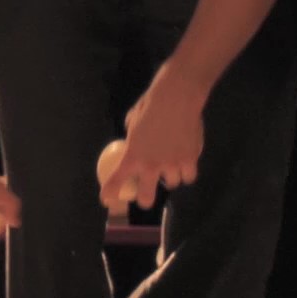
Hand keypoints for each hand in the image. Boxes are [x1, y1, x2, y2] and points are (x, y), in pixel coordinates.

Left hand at [104, 80, 205, 212]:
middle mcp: (151, 165)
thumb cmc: (152, 103)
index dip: (110, 193)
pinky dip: (187, 171)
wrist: (176, 97)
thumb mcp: (133, 119)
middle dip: (145, 200)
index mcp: (132, 155)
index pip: (117, 180)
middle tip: (146, 196)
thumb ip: (132, 133)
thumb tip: (132, 136)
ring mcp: (171, 165)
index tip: (107, 199)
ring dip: (172, 177)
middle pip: (147, 197)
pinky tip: (187, 162)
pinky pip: (189, 175)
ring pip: (173, 183)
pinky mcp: (190, 160)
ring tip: (173, 166)